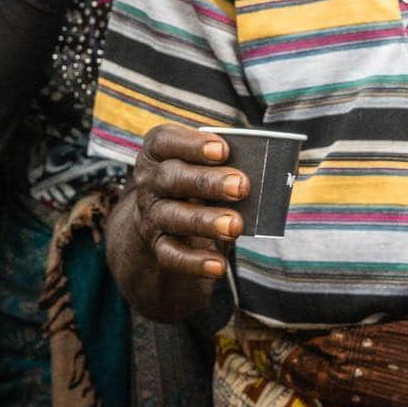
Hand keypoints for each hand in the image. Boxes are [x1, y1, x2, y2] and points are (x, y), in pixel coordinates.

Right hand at [132, 124, 247, 281]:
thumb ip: (223, 162)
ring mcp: (150, 214)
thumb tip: (258, 172)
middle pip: (173, 178)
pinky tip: (219, 265)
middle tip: (242, 186)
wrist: (158, 218)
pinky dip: (195, 262)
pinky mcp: (156, 246)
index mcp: (158, 151)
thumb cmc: (192, 177)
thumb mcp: (201, 163)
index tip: (223, 150)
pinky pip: (172, 255)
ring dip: (206, 221)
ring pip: (174, 217)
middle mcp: (149, 181)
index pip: (165, 141)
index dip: (192, 144)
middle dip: (208, 182)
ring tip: (236, 225)